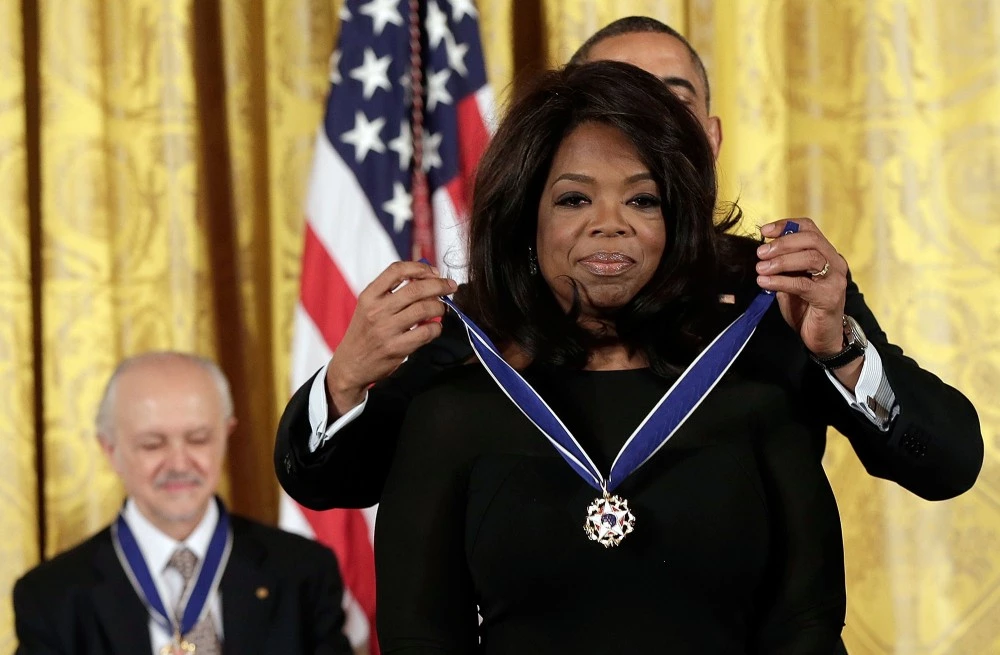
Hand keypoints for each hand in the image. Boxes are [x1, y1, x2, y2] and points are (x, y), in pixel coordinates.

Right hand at [326, 261, 457, 416]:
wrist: (350, 365)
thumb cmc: (364, 332)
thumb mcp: (368, 307)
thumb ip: (390, 292)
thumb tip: (426, 279)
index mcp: (369, 296)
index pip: (396, 270)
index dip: (420, 268)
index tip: (433, 272)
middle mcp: (376, 311)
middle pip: (416, 289)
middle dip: (439, 285)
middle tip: (450, 287)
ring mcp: (386, 330)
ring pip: (424, 309)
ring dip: (439, 307)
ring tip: (441, 309)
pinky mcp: (396, 348)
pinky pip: (425, 332)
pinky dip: (436, 328)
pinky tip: (434, 328)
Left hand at [755, 218, 848, 357]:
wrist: (822, 338)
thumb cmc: (805, 307)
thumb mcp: (791, 279)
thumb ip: (783, 264)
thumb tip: (762, 250)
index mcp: (826, 253)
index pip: (809, 228)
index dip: (786, 225)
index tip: (764, 231)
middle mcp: (835, 262)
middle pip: (811, 239)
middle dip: (782, 244)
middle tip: (760, 253)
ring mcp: (835, 279)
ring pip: (810, 258)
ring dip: (781, 261)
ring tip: (760, 269)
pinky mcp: (830, 297)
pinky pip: (803, 284)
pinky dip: (781, 281)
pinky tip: (765, 283)